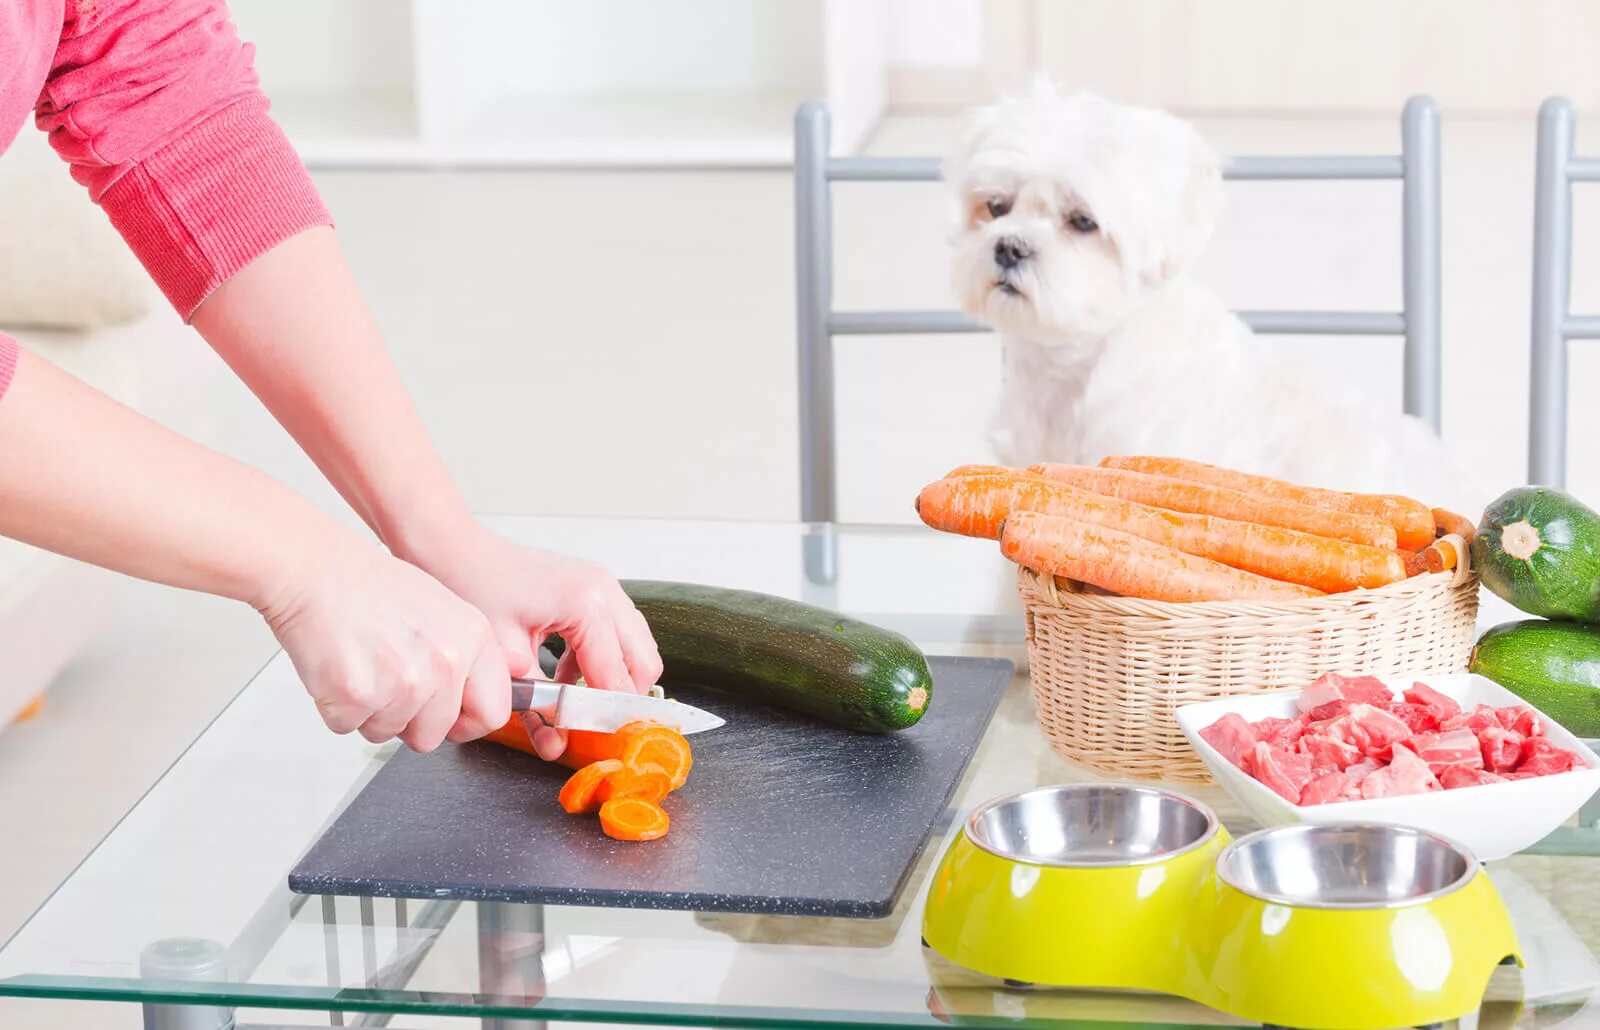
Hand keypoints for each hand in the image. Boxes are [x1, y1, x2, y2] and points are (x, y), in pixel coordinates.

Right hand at [260, 533, 511, 751]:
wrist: (318, 572)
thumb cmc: (371, 588)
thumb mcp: (443, 611)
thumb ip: (464, 658)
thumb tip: (475, 700)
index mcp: (472, 639)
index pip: (492, 713)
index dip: (465, 723)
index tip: (449, 721)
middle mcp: (445, 663)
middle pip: (432, 735)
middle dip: (407, 721)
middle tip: (387, 681)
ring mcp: (403, 683)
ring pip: (387, 733)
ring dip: (370, 711)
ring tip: (362, 664)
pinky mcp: (358, 697)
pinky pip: (348, 727)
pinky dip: (337, 707)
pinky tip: (340, 668)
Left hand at [401, 522, 662, 757]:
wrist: (453, 548)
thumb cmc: (471, 586)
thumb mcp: (504, 655)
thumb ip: (537, 700)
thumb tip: (557, 740)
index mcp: (587, 605)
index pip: (617, 678)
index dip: (607, 717)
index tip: (599, 745)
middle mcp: (605, 591)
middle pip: (643, 663)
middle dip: (619, 701)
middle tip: (591, 729)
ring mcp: (602, 587)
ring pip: (634, 650)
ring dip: (609, 681)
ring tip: (572, 706)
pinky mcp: (592, 589)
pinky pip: (614, 636)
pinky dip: (597, 663)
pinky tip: (562, 680)